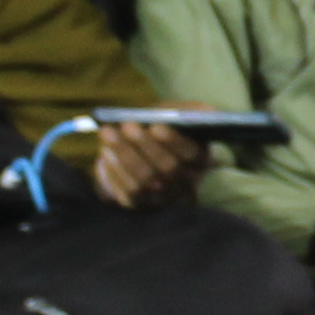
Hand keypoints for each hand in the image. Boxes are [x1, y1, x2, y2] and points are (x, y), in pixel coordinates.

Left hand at [89, 119, 211, 207]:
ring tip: (109, 133)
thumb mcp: (176, 115)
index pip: (192, 154)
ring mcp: (163, 196)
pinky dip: (116, 171)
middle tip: (127, 125)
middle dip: (145, 145)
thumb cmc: (162, 127)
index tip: (156, 126)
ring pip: (144, 182)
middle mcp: (185, 182)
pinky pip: (128, 193)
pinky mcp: (141, 204)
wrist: (140, 149)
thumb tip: (207, 110)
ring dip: (124, 155)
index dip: (174, 141)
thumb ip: (190, 111)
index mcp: (199, 159)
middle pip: (168, 168)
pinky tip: (106, 152)